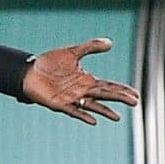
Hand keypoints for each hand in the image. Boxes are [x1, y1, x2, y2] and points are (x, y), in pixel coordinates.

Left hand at [21, 39, 139, 124]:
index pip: (109, 86)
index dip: (122, 89)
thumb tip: (110, 43)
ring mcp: (71, 98)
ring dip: (105, 111)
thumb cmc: (49, 64)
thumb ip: (90, 47)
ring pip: (92, 105)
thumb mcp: (72, 52)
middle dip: (119, 98)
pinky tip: (93, 121)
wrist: (28, 71)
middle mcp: (82, 91)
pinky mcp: (59, 104)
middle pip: (105, 95)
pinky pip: (73, 111)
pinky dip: (83, 115)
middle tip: (135, 102)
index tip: (136, 94)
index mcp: (86, 80)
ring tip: (117, 117)